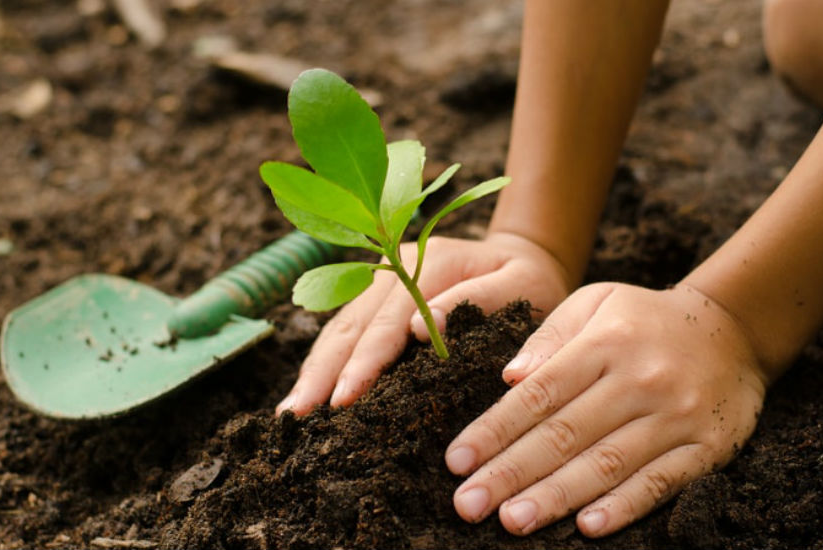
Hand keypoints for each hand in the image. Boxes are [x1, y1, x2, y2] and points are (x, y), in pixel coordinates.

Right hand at [275, 231, 572, 414]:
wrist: (525, 256)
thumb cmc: (531, 280)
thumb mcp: (521, 285)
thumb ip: (477, 300)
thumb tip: (421, 328)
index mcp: (429, 262)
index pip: (388, 321)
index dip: (364, 361)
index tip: (344, 398)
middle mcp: (394, 266)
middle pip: (351, 324)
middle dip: (323, 372)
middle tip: (297, 416)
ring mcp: (380, 279)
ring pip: (339, 327)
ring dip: (314, 370)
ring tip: (291, 412)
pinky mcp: (377, 296)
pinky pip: (344, 330)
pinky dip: (324, 361)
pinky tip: (309, 391)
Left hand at [445, 282, 767, 536]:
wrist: (735, 329)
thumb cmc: (645, 319)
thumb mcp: (596, 301)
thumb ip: (550, 336)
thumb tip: (509, 377)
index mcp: (605, 344)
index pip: (539, 394)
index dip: (494, 430)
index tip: (457, 460)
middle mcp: (639, 380)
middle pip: (565, 434)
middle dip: (511, 472)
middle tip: (468, 505)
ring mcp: (676, 416)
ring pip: (607, 464)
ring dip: (556, 496)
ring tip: (512, 520)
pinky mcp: (708, 447)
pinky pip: (661, 482)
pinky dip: (625, 506)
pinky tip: (588, 527)